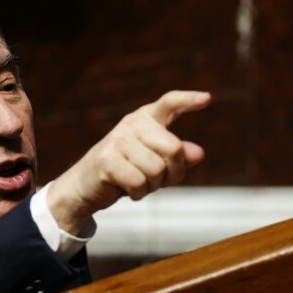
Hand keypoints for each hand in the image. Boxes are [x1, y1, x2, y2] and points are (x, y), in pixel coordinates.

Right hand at [47, 90, 210, 234]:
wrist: (85, 185)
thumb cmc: (125, 171)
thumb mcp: (155, 162)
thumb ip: (178, 157)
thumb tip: (199, 153)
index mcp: (145, 119)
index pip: (169, 103)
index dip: (188, 100)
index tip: (207, 98)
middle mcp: (131, 124)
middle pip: (174, 149)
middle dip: (173, 173)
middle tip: (158, 180)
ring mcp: (118, 140)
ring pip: (157, 170)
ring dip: (153, 186)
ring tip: (138, 182)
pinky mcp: (107, 159)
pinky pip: (140, 183)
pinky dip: (138, 193)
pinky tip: (127, 189)